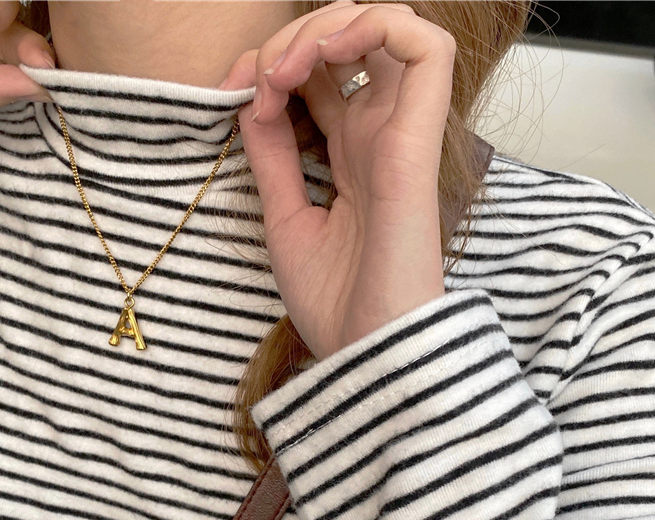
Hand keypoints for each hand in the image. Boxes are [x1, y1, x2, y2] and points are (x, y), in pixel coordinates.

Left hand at [218, 0, 455, 360]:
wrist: (364, 352)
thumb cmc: (335, 303)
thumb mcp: (283, 217)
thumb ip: (272, 155)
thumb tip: (252, 100)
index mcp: (352, 157)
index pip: (322, 76)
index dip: (273, 63)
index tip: (229, 93)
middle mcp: (380, 137)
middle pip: (352, 42)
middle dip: (295, 37)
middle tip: (258, 76)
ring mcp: (402, 134)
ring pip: (390, 26)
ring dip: (329, 26)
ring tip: (287, 64)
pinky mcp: (418, 140)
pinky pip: (424, 48)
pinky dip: (372, 26)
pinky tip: (324, 57)